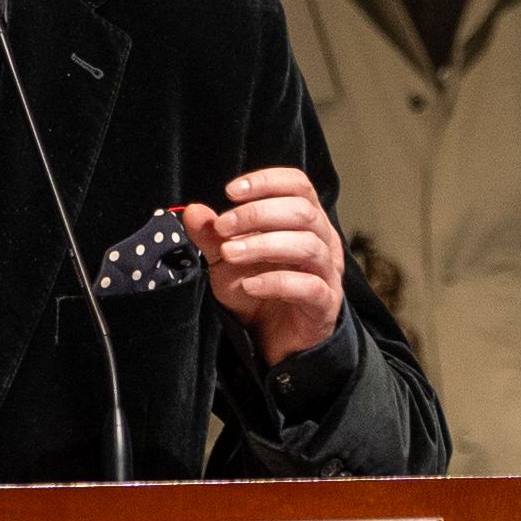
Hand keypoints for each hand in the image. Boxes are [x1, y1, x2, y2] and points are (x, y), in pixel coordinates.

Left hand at [181, 167, 345, 365]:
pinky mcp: (324, 303)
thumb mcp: (227, 260)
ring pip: (307, 246)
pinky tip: (249, 285)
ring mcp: (327, 273)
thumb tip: (193, 211)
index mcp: (305, 221)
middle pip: (302, 211)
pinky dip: (275, 282)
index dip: (266, 181)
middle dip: (257, 214)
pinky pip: (308, 286)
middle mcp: (323, 241)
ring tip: (230, 254)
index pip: (298, 184)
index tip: (231, 191)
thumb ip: (213, 236)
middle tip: (223, 227)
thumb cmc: (256, 289)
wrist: (273, 338)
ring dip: (263, 245)